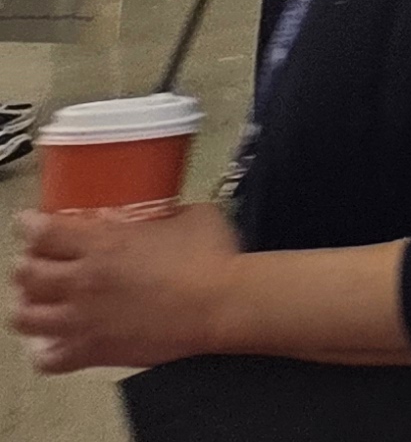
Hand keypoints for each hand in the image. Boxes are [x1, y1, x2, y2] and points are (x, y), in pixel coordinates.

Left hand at [12, 199, 240, 372]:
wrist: (221, 304)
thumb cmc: (211, 258)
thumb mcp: (191, 215)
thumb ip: (167, 214)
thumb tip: (165, 215)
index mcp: (104, 243)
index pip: (43, 232)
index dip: (27, 226)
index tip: (26, 223)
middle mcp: (82, 281)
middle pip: (25, 274)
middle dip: (25, 266)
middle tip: (36, 263)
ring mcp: (83, 320)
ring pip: (24, 318)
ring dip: (26, 307)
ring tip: (37, 302)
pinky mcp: (93, 351)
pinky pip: (47, 359)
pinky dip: (44, 351)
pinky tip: (53, 343)